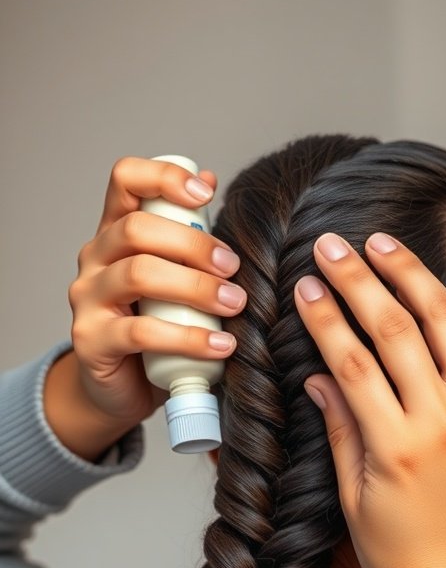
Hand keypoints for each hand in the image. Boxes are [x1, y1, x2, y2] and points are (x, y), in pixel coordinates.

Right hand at [66, 156, 242, 427]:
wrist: (121, 388)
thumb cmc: (154, 326)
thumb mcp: (173, 276)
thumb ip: (186, 233)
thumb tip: (210, 179)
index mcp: (115, 232)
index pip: (125, 179)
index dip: (164, 178)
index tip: (205, 195)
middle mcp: (95, 259)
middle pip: (136, 228)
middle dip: (192, 244)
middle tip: (233, 267)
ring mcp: (88, 299)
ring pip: (138, 275)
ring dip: (196, 288)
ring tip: (235, 304)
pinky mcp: (92, 341)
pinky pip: (141, 332)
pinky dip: (188, 338)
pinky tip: (221, 346)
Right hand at [295, 232, 445, 567]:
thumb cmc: (402, 557)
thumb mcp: (354, 496)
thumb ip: (340, 428)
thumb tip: (319, 376)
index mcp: (399, 446)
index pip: (353, 359)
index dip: (325, 317)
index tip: (306, 286)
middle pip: (399, 328)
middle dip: (361, 278)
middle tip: (335, 245)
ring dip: (416, 280)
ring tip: (386, 249)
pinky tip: (440, 301)